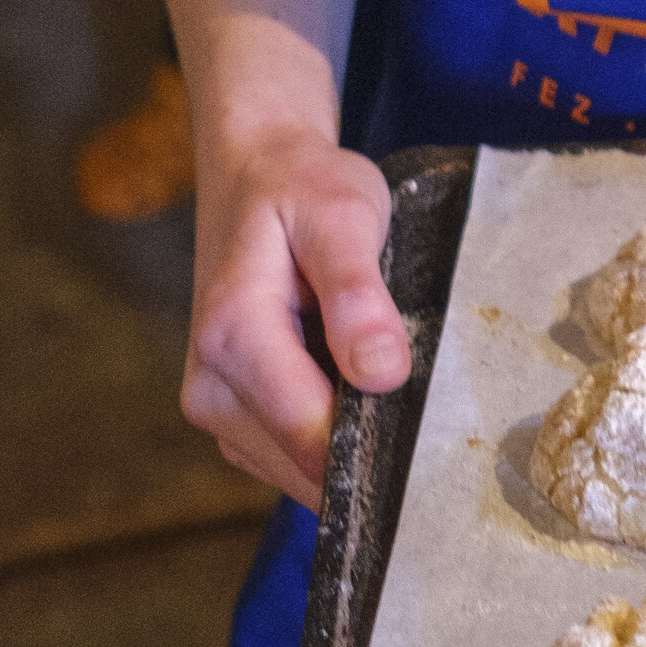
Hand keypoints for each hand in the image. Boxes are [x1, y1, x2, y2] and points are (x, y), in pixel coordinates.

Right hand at [183, 120, 412, 507]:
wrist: (253, 175)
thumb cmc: (299, 189)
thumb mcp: (342, 215)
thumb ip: (357, 293)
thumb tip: (382, 375)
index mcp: (232, 337)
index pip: (310, 434)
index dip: (377, 444)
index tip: (436, 432)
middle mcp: (209, 387)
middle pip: (304, 464)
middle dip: (368, 450)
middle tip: (425, 405)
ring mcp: (213, 408)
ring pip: (297, 471)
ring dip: (349, 448)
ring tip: (385, 384)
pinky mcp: (229, 417)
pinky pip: (288, 458)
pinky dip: (328, 441)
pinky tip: (356, 393)